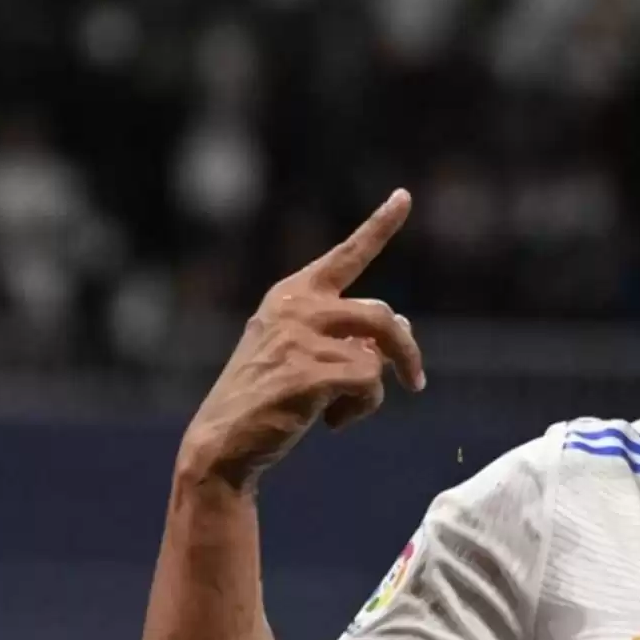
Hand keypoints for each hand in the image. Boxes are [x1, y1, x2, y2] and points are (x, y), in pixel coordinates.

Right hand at [177, 189, 424, 491]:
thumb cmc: (266, 399)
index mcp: (292, 294)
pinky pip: (370, 384)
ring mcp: (303, 336)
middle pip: (383, 316)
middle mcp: (297, 306)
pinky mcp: (312, 370)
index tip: (404, 196)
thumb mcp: (301, 352)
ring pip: (379, 354)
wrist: (223, 443)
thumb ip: (346, 332)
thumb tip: (401, 324)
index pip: (346, 255)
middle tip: (416, 382)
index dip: (380, 226)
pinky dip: (359, 410)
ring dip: (375, 390)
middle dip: (406, 351)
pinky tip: (328, 423)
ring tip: (344, 410)